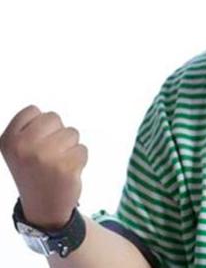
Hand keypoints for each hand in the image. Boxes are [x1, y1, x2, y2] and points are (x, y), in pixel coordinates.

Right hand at [0, 105, 87, 229]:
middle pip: (54, 118)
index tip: (36, 143)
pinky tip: (67, 172)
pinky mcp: (65, 166)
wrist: (43, 208)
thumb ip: (27, 129)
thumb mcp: (17, 150)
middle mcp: (24, 147)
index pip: (33, 111)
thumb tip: (46, 114)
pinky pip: (83, 149)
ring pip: (71, 133)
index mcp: (9, 140)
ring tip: (57, 163)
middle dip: (57, 133)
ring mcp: (45, 157)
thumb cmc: (34, 173)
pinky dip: (79, 159)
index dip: (41, 125)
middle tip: (49, 154)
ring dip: (70, 146)